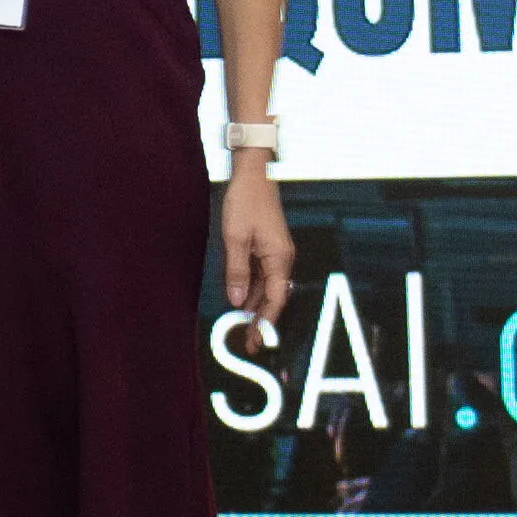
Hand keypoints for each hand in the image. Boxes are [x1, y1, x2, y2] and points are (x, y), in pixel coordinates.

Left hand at [220, 160, 292, 326]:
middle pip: (272, 296)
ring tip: (242, 327)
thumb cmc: (246, 202)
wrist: (253, 174)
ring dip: (254, 306)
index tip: (256, 339)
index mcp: (279, 258)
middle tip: (248, 342)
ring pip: (265, 287)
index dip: (266, 321)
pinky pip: (260, 274)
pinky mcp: (267, 246)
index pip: (275, 299)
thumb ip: (235, 271)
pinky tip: (239, 299)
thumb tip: (236, 301)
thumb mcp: (234, 238)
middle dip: (260, 320)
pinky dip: (250, 288)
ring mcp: (275, 252)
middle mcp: (281, 258)